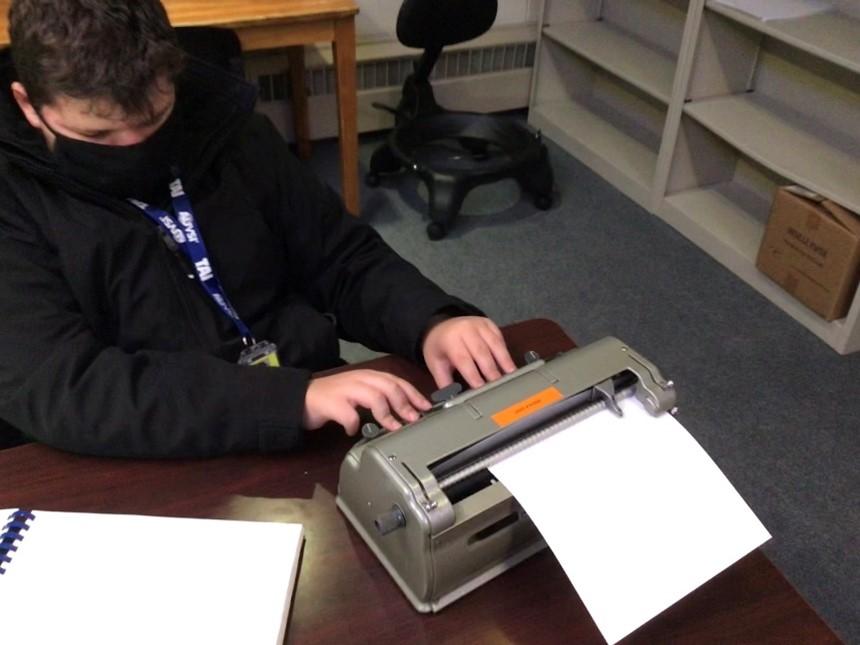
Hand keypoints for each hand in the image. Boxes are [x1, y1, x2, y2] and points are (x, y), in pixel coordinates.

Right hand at [302, 369, 430, 434]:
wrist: (300, 398)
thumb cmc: (332, 398)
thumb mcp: (360, 393)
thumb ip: (380, 397)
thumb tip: (405, 411)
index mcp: (368, 376)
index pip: (396, 381)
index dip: (413, 394)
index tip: (425, 407)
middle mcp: (359, 379)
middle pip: (389, 386)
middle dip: (405, 403)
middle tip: (413, 419)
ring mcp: (345, 390)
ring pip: (374, 397)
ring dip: (386, 414)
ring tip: (393, 427)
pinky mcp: (332, 403)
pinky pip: (349, 415)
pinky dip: (354, 425)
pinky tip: (353, 431)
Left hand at [422, 316, 515, 389]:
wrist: (441, 325)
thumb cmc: (439, 346)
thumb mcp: (436, 363)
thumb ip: (445, 381)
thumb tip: (452, 399)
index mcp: (450, 340)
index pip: (462, 358)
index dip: (472, 373)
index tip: (480, 387)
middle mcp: (465, 329)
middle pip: (481, 351)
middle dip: (490, 370)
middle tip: (497, 385)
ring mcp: (479, 325)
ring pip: (494, 343)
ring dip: (503, 360)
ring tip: (510, 375)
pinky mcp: (489, 324)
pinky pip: (499, 337)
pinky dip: (505, 351)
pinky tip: (509, 364)